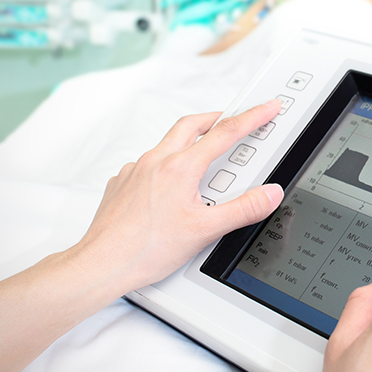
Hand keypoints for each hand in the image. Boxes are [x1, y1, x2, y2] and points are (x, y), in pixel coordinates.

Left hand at [71, 99, 284, 294]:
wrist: (102, 263)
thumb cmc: (145, 249)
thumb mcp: (205, 230)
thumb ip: (243, 210)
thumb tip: (269, 194)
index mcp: (180, 168)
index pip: (225, 133)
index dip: (252, 118)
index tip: (266, 108)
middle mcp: (156, 162)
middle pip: (192, 125)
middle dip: (216, 118)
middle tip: (234, 119)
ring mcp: (136, 170)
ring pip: (167, 143)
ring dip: (189, 141)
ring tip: (203, 154)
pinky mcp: (122, 183)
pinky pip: (147, 163)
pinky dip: (164, 164)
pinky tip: (168, 184)